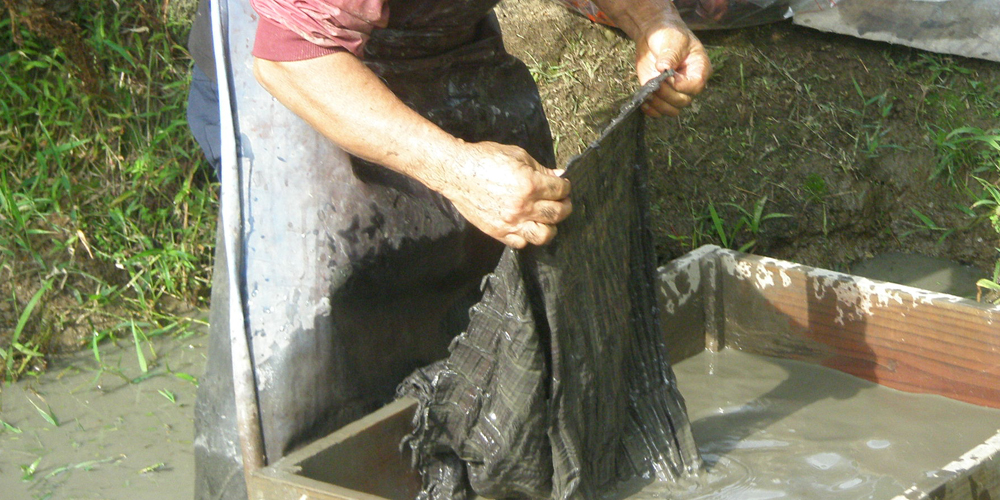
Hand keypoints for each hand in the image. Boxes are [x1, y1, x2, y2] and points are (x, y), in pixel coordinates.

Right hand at [436, 141, 571, 248]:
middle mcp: (523, 206)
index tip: (562, 186)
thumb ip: (540, 169)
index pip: (560, 190)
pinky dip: (527, 236)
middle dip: (565, 206)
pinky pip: (521, 243)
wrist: (456, 172)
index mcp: (529, 184)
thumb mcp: (517, 155)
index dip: (565, 186)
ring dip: (551, 226)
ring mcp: (510, 222)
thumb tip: (559, 176)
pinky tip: (526, 225)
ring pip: (544, 235)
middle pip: (557, 213)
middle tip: (561, 201)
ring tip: (547, 218)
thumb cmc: (485, 158)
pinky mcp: (498, 232)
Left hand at [636, 23, 711, 117]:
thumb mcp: (673, 40)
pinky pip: (659, 111)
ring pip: (672, 110)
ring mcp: (675, 91)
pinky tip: (644, 101)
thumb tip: (664, 68)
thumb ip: (670, 55)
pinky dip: (652, 110)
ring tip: (648, 92)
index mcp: (700, 69)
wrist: (654, 35)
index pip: (695, 86)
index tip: (665, 76)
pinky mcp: (661, 95)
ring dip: (658, 104)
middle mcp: (689, 84)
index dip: (679, 85)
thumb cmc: (669, 34)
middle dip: (666, 94)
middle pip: (683, 101)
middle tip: (654, 82)